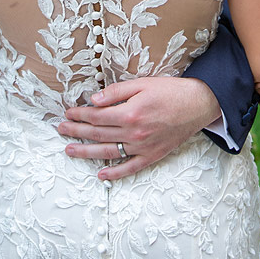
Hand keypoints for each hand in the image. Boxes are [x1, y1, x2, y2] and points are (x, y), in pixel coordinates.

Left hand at [57, 75, 220, 180]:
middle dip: (76, 132)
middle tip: (61, 130)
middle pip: (98, 134)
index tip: (68, 113)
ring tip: (70, 150)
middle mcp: (134, 133)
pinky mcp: (152, 156)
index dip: (79, 115)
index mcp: (130, 113)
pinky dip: (115, 174)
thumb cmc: (171, 91)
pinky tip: (101, 175)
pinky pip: (130, 168)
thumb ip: (116, 92)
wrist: (198, 104)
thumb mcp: (142, 83)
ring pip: (108, 152)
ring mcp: (143, 147)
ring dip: (86, 152)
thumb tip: (93, 100)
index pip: (96, 116)